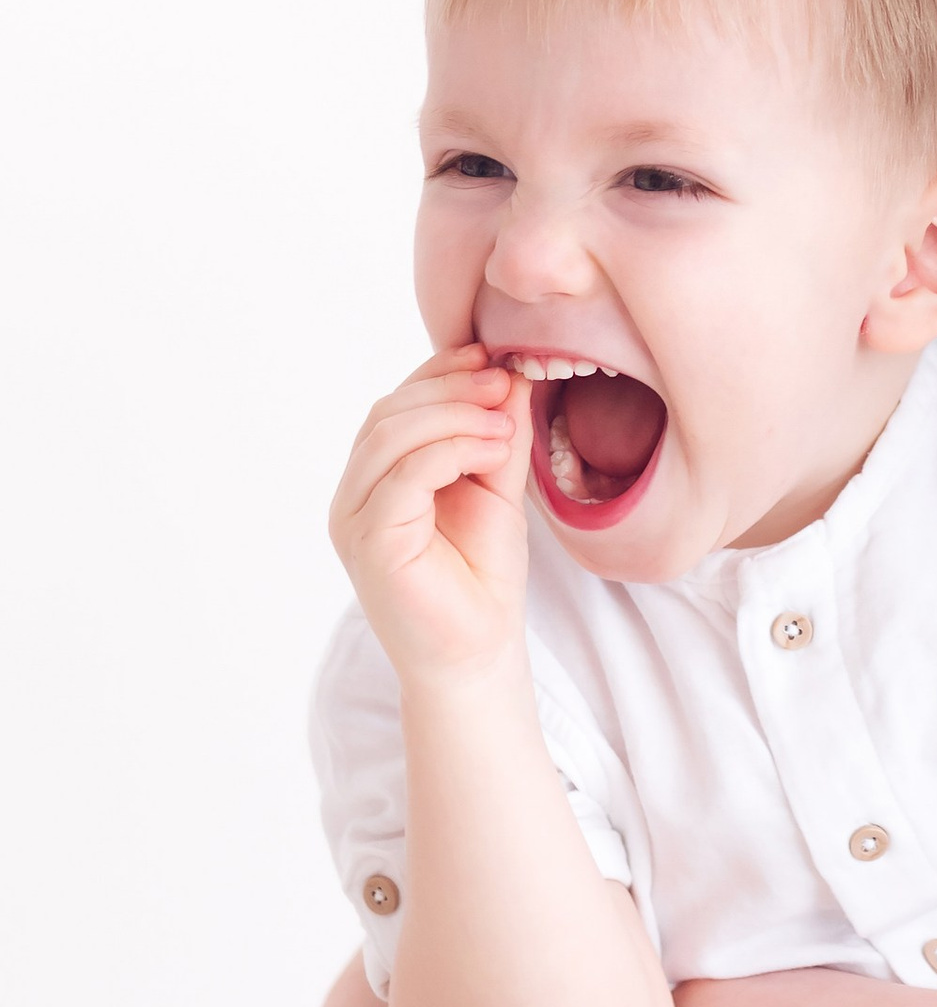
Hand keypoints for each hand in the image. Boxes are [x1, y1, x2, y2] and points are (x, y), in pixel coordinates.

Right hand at [329, 344, 529, 686]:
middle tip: (504, 382)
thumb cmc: (481, 575)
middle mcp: (355, 494)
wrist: (477, 652)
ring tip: (504, 423)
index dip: (440, 371)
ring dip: (454, 416)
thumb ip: (498, 435)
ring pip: (390, 437)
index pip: (397, 404)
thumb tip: (510, 374)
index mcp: (377, 476)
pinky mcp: (370, 543)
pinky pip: (401, 477)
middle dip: (450, 388)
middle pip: (389, 413)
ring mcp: (355, 519)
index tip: (491, 355)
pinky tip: (491, 450)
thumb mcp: (496, 487)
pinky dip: (449, 451)